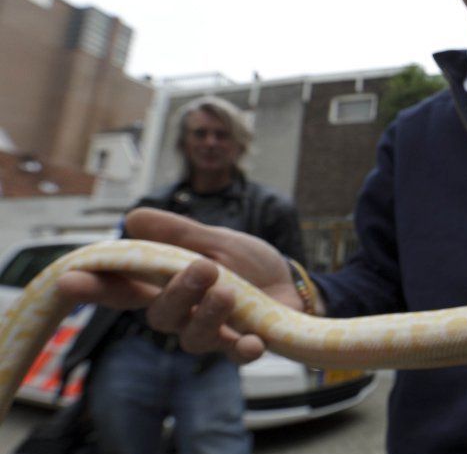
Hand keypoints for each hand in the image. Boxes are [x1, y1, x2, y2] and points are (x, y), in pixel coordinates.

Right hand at [56, 208, 311, 362]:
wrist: (291, 282)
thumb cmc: (246, 262)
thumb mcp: (216, 239)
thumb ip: (179, 233)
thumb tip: (133, 216)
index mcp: (166, 284)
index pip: (123, 288)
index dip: (94, 287)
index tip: (70, 280)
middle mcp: (182, 314)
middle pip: (159, 314)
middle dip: (177, 292)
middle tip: (203, 267)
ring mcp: (211, 333)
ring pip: (192, 336)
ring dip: (209, 313)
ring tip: (228, 290)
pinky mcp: (243, 345)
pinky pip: (234, 356)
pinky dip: (242, 349)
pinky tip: (252, 341)